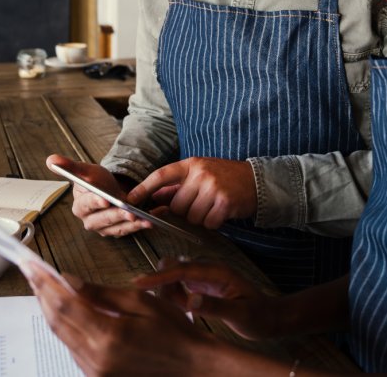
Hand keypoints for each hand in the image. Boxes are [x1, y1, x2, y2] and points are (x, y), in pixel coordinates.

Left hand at [25, 264, 217, 375]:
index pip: (65, 305)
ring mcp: (95, 370)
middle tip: (31, 272)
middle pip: (56, 321)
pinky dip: (65, 325)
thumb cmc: (174, 332)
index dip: (45, 283)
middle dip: (41, 294)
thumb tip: (69, 281)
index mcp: (109, 336)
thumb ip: (100, 293)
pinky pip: (72, 346)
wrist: (191, 365)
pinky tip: (65, 310)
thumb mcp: (140, 302)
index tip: (32, 265)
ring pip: (61, 335)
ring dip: (50, 309)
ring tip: (44, 286)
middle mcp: (96, 358)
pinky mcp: (96, 375)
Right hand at [46, 154, 151, 236]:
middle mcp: (89, 220)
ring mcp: (103, 228)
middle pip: (102, 220)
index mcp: (80, 205)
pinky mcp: (115, 231)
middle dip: (116, 216)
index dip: (95, 202)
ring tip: (144, 219)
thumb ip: (70, 166)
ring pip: (116, 228)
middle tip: (129, 212)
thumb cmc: (96, 180)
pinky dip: (139, 227)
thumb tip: (51, 159)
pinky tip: (149, 221)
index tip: (105, 199)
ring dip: (131, 225)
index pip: (86, 204)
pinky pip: (127, 231)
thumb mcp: (86, 170)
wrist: (111, 189)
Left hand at [127, 157, 256, 228]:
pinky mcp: (225, 202)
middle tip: (201, 203)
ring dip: (200, 217)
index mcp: (192, 164)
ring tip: (213, 206)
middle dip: (185, 210)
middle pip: (176, 205)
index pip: (161, 176)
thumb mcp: (201, 174)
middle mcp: (201, 174)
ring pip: (191, 216)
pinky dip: (213, 222)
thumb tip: (154, 200)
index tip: (130, 200)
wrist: (257, 180)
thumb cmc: (225, 178)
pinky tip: (222, 212)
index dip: (143, 189)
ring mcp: (213, 187)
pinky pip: (208, 223)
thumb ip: (178, 186)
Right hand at [134, 258, 278, 339]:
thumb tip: (190, 301)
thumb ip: (215, 307)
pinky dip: (174, 296)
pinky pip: (180, 287)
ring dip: (168, 291)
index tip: (139, 282)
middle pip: (174, 269)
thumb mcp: (240, 314)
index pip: (182, 270)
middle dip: (162, 283)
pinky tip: (181, 309)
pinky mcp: (203, 287)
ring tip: (178, 310)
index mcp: (217, 272)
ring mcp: (205, 278)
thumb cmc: (258, 316)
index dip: (160, 276)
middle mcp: (209, 271)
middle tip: (166, 305)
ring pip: (175, 277)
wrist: (270, 318)